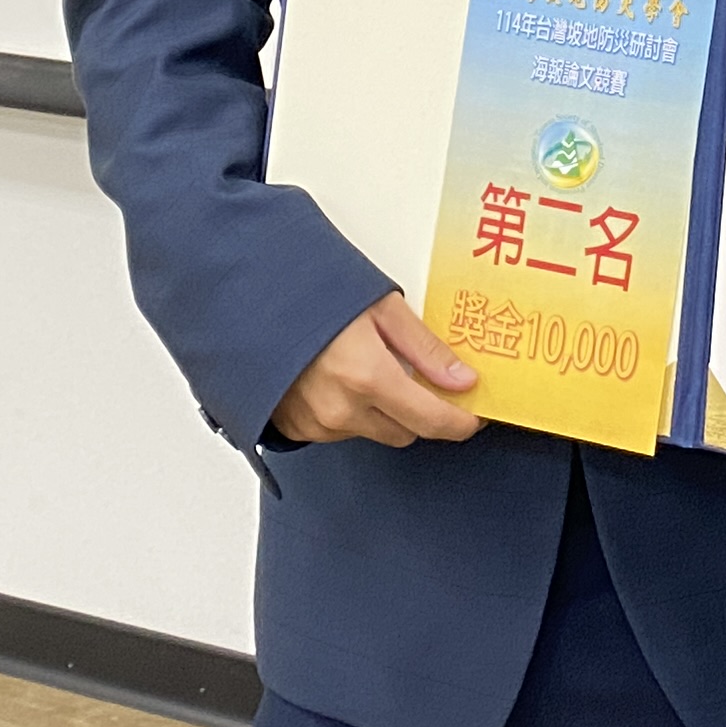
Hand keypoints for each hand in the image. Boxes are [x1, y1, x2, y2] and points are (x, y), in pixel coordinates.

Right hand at [267, 294, 480, 448]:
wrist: (252, 298)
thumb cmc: (313, 294)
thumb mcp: (382, 308)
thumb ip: (426, 349)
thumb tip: (464, 380)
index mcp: (368, 376)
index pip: (432, 421)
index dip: (460, 422)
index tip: (472, 416)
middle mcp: (342, 409)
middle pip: (406, 432)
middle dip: (419, 410)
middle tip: (415, 376)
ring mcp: (316, 423)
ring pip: (373, 432)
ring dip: (381, 411)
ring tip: (363, 365)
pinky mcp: (296, 428)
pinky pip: (340, 431)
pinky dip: (349, 411)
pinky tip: (337, 379)